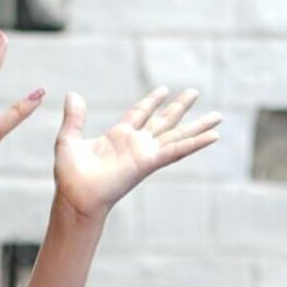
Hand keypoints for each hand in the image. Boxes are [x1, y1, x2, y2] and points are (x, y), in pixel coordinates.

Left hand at [51, 86, 221, 225]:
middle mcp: (136, 144)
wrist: (76, 197)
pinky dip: (195, 143)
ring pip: (177, 135)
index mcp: (118, 137)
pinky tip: (213, 137)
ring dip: (197, 126)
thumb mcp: (68, 139)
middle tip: (195, 92)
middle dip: (180, 106)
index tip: (164, 89)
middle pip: (164, 121)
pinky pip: (177, 151)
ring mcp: (145, 153)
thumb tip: (73, 94)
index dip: (151, 101)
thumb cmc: (70, 176)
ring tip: (218, 115)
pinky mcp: (149, 162)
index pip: (139, 114)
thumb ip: (74, 118)